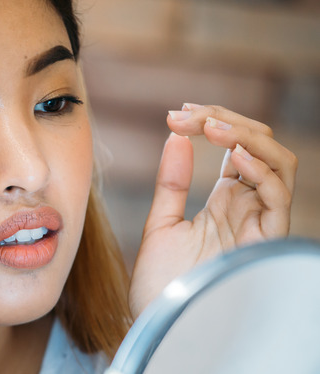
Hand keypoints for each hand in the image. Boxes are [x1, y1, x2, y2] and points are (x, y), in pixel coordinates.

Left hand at [129, 104, 296, 317]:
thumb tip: (176, 136)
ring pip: (280, 164)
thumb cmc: (163, 285)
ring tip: (210, 127)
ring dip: (247, 136)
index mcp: (227, 202)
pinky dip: (262, 172)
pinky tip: (234, 157)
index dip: (213, 123)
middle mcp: (248, 209)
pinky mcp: (263, 243)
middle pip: (261, 147)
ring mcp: (258, 224)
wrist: (162, 327)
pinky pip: (278, 199)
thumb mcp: (161, 223)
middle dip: (227, 121)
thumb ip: (172, 182)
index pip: (238, 147)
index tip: (176, 115)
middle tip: (187, 114)